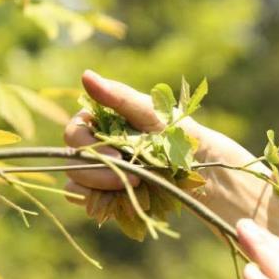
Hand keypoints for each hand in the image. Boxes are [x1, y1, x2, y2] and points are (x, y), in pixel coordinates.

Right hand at [62, 70, 269, 226]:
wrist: (205, 169)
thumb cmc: (182, 134)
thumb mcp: (154, 113)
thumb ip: (119, 97)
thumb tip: (85, 74)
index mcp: (101, 122)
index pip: (74, 133)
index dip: (88, 146)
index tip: (118, 155)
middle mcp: (96, 146)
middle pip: (72, 162)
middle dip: (98, 172)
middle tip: (133, 176)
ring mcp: (101, 172)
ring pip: (77, 186)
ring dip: (102, 189)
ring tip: (138, 186)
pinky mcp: (109, 195)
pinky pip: (92, 204)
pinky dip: (106, 204)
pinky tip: (132, 198)